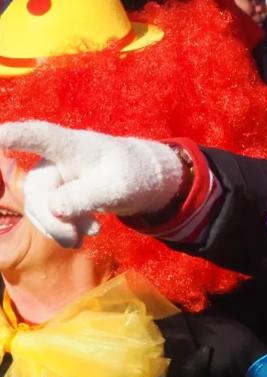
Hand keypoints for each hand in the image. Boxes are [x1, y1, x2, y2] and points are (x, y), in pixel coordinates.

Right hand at [0, 121, 183, 247]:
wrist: (142, 180)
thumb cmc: (132, 174)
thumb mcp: (119, 186)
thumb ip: (86, 195)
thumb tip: (53, 208)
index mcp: (75, 145)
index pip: (40, 136)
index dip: (14, 135)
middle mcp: (57, 156)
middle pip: (37, 187)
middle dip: (52, 219)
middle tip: (77, 240)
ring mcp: (54, 173)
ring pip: (39, 204)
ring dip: (58, 226)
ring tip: (91, 234)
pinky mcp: (55, 190)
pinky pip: (46, 212)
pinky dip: (61, 228)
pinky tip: (80, 238)